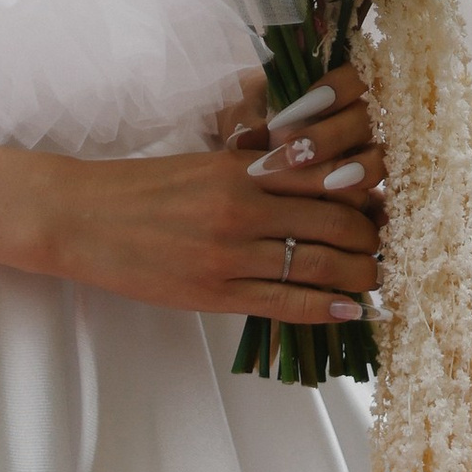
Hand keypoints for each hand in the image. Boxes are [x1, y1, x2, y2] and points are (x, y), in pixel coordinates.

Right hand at [45, 65, 383, 325]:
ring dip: (359, 275)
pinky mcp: (215, 292)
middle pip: (336, 223)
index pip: (327, 177)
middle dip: (372, 239)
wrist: (83, 217)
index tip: (383, 205)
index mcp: (243, 168)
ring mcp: (231, 254)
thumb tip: (315, 182)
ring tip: (375, 280)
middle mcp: (244, 207)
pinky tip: (348, 308)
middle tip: (388, 247)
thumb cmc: (143, 189)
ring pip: (319, 265)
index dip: (365, 194)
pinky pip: (286, 303)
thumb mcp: (205, 164)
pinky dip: (324, 307)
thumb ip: (259, 171)